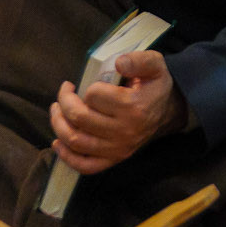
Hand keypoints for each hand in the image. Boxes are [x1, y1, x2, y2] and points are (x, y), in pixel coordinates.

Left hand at [48, 50, 184, 174]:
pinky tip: (58, 142)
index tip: (85, 84)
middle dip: (64, 102)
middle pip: (79, 118)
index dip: (86, 87)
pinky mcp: (114, 159)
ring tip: (57, 110)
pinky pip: (85, 165)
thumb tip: (118, 63)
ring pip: (76, 140)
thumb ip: (139, 60)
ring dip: (58, 124)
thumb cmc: (154, 86)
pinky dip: (66, 156)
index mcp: (134, 106)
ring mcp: (118, 148)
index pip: (94, 96)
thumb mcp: (154, 65)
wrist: (168, 111)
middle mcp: (125, 131)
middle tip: (65, 92)